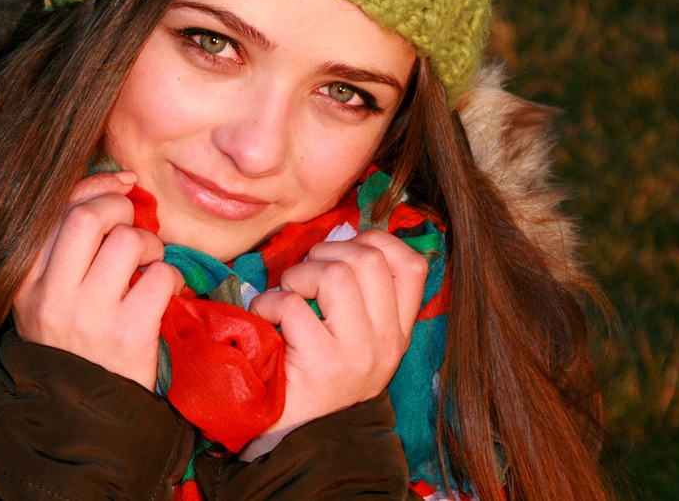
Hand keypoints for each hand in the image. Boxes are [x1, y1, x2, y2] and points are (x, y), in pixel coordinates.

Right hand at [12, 171, 183, 389]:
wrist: (83, 418)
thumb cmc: (76, 345)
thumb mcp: (52, 296)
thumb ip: (72, 245)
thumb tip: (120, 181)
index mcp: (25, 282)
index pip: (56, 210)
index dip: (94, 185)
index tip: (121, 184)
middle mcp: (50, 296)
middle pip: (88, 216)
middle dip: (122, 207)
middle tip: (135, 223)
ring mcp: (87, 317)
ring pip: (128, 242)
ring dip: (151, 244)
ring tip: (149, 265)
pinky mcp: (126, 335)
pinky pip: (159, 277)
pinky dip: (172, 277)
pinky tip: (165, 293)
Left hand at [241, 228, 427, 459]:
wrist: (298, 439)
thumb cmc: (317, 377)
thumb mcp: (356, 340)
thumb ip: (361, 296)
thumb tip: (347, 240)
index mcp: (398, 332)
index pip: (411, 265)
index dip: (376, 240)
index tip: (343, 251)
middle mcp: (387, 343)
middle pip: (369, 259)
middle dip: (326, 253)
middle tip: (306, 277)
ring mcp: (357, 354)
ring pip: (334, 274)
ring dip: (298, 275)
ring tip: (288, 296)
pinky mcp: (322, 365)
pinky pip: (292, 304)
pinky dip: (268, 304)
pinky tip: (267, 320)